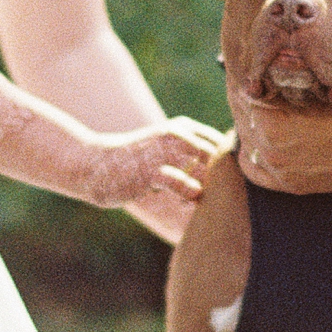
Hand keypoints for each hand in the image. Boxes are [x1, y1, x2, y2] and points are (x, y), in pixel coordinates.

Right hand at [81, 115, 223, 211]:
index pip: (226, 144)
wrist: (97, 166)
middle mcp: (178, 134)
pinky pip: (183, 185)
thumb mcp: (167, 151)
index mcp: (185, 127)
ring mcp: (165, 151)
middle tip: (223, 199)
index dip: (234, 166)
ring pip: (207, 170)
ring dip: (211, 191)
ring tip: (205, 203)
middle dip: (227, 181)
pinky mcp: (152, 171)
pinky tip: (187, 202)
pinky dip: (190, 196)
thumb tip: (227, 174)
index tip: (230, 184)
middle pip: (222, 158)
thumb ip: (194, 157)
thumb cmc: (136, 163)